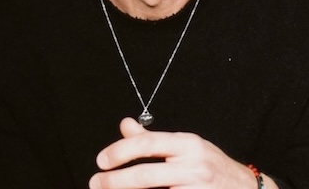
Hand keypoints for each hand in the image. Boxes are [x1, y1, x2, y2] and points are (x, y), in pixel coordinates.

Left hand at [88, 118, 258, 188]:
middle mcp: (194, 166)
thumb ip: (153, 139)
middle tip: (96, 182)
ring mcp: (198, 188)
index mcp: (189, 144)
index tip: (101, 160)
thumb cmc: (213, 168)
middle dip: (115, 181)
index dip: (121, 151)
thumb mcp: (187, 147)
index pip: (149, 143)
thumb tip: (125, 125)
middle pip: (147, 174)